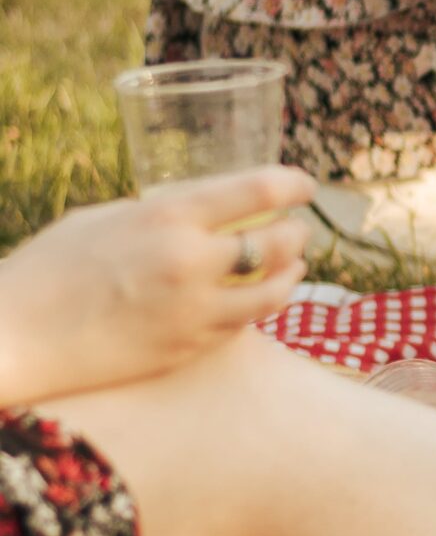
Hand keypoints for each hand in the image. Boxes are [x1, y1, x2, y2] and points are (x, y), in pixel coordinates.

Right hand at [0, 168, 313, 405]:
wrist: (17, 334)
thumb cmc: (51, 266)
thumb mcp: (108, 217)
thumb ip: (163, 213)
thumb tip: (206, 210)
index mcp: (168, 216)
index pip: (260, 191)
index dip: (295, 186)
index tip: (307, 187)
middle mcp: (189, 262)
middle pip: (280, 243)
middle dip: (298, 232)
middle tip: (300, 229)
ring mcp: (192, 312)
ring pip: (274, 293)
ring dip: (291, 275)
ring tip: (293, 266)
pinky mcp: (186, 349)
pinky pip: (242, 326)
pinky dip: (258, 308)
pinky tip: (256, 299)